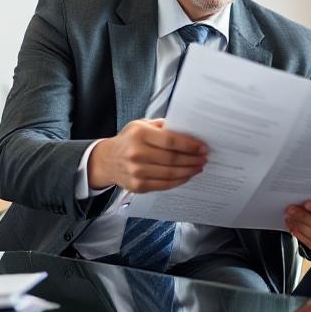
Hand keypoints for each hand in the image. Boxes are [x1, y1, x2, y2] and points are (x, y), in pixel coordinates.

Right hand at [87, 118, 207, 192]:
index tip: (202, 147)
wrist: (106, 160)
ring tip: (199, 166)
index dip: (190, 145)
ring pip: (170, 173)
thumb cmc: (129, 140)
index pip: (171, 141)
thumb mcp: (142, 125)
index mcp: (140, 134)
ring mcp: (136, 172)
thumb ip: (163, 126)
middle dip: (192, 159)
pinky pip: (164, 185)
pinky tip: (187, 175)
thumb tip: (188, 131)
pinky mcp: (138, 186)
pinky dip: (179, 180)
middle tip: (204, 157)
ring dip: (189, 171)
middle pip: (173, 159)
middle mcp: (136, 153)